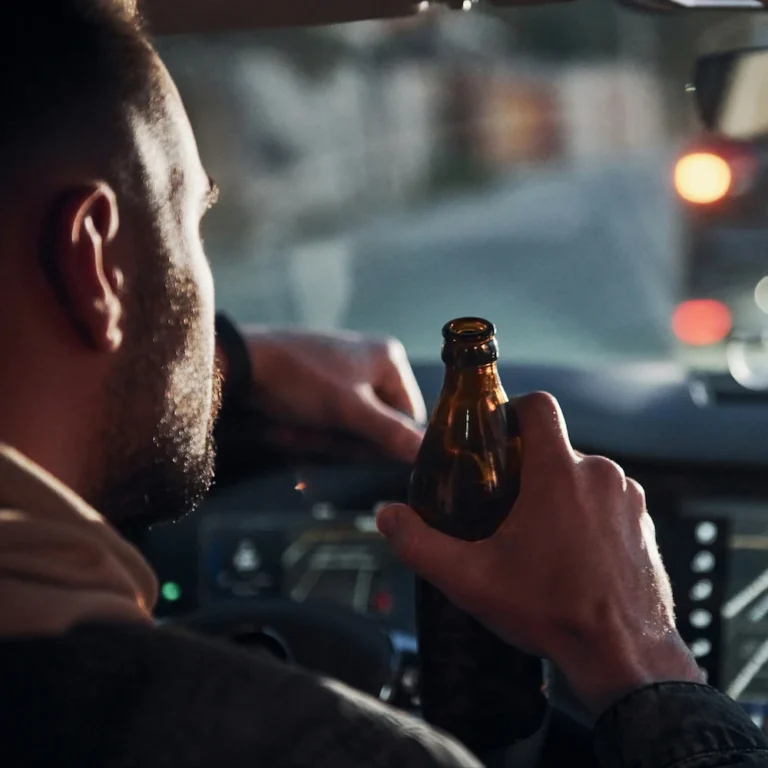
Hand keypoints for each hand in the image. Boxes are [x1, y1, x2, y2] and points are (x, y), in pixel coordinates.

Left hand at [242, 327, 426, 461]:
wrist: (241, 366)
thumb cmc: (300, 379)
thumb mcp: (348, 410)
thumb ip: (391, 434)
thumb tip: (426, 455)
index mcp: (389, 360)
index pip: (410, 417)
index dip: (385, 441)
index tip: (356, 445)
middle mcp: (373, 364)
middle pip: (379, 427)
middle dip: (345, 439)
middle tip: (317, 429)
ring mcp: (346, 377)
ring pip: (352, 431)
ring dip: (324, 439)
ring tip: (298, 426)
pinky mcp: (323, 388)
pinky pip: (331, 425)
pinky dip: (311, 433)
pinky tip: (292, 426)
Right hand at [377, 393, 703, 714]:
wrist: (624, 656)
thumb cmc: (553, 612)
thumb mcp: (471, 579)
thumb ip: (420, 543)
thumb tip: (388, 516)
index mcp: (558, 472)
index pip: (538, 405)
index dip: (512, 410)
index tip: (496, 437)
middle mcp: (600, 474)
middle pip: (555, 446)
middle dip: (529, 469)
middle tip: (505, 508)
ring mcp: (628, 498)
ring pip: (582, 474)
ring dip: (560, 493)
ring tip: (539, 538)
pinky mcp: (645, 522)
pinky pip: (608, 500)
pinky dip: (589, 515)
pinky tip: (572, 554)